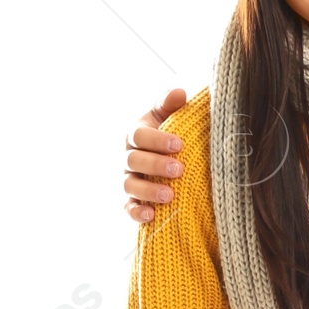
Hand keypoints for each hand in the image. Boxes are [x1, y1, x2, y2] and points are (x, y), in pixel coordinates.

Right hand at [125, 89, 188, 221]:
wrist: (172, 158)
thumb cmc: (170, 133)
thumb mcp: (170, 116)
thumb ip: (171, 104)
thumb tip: (179, 93)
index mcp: (136, 135)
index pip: (139, 136)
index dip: (157, 140)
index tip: (179, 145)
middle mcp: (128, 157)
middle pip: (134, 161)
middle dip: (155, 166)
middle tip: (178, 170)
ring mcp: (128, 179)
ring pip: (130, 186)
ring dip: (148, 191)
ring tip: (170, 195)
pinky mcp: (131, 200)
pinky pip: (128, 208)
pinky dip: (137, 213)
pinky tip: (151, 215)